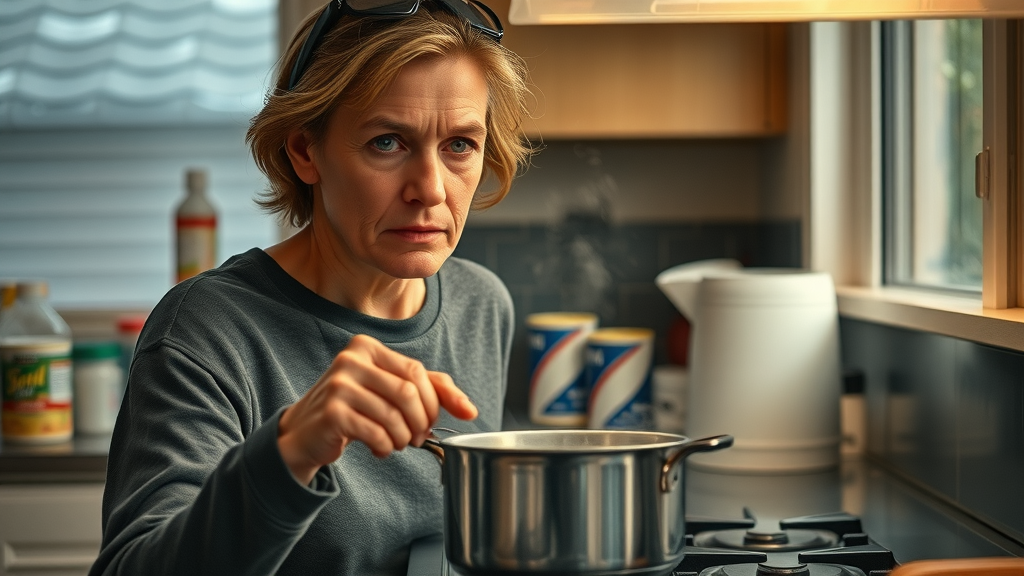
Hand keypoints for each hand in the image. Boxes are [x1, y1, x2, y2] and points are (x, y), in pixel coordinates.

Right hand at [276, 334, 477, 484]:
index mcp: (367, 347)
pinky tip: (378, 448)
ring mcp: (338, 385)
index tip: (434, 421)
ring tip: (397, 443)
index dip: (434, 401)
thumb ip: (432, 390)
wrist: (305, 432)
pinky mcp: (332, 412)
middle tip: (417, 437)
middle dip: (421, 421)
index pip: (417, 372)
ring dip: (403, 438)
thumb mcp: (390, 390)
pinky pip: (376, 433)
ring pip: (394, 415)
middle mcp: (351, 360)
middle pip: (409, 393)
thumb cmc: (354, 408)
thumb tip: (470, 410)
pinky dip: (385, 446)